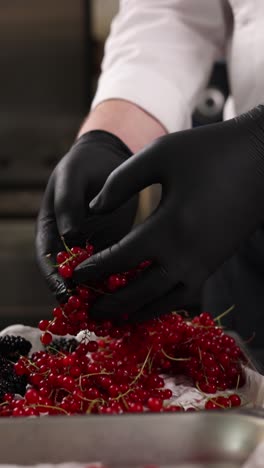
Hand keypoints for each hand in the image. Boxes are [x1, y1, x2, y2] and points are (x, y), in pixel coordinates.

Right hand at [36, 130, 137, 301]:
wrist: (109, 160)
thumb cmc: (85, 165)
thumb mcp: (72, 177)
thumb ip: (68, 202)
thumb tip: (70, 235)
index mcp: (50, 230)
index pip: (47, 261)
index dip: (54, 280)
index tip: (66, 295)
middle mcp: (68, 245)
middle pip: (70, 278)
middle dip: (81, 297)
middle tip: (95, 312)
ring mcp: (91, 249)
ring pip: (93, 278)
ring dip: (103, 294)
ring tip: (118, 309)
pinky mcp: (113, 248)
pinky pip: (115, 269)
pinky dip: (123, 281)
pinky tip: (137, 290)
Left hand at [73, 106, 263, 320]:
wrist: (262, 159)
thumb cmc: (209, 151)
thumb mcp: (158, 155)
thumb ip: (120, 183)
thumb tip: (94, 210)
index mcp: (169, 227)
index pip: (120, 259)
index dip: (94, 269)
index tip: (73, 275)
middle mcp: (187, 255)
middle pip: (140, 292)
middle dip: (112, 302)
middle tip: (90, 310)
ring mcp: (204, 263)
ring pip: (165, 301)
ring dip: (138, 311)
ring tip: (118, 316)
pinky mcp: (215, 263)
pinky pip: (185, 295)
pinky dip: (164, 305)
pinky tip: (150, 303)